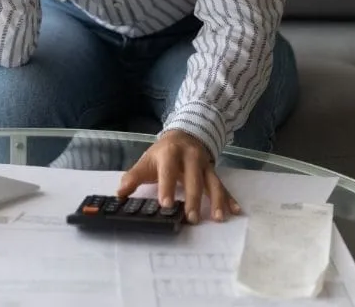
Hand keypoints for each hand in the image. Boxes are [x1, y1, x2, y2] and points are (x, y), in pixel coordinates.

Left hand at [117, 130, 241, 223]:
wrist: (185, 134)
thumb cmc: (163, 153)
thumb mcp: (147, 160)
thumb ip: (134, 177)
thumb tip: (119, 194)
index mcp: (171, 154)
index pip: (168, 171)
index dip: (167, 187)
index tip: (166, 205)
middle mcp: (191, 158)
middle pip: (193, 179)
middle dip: (193, 199)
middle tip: (191, 218)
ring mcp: (205, 166)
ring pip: (212, 183)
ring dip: (216, 201)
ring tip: (218, 219)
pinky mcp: (214, 173)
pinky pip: (223, 186)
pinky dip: (229, 199)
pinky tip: (235, 211)